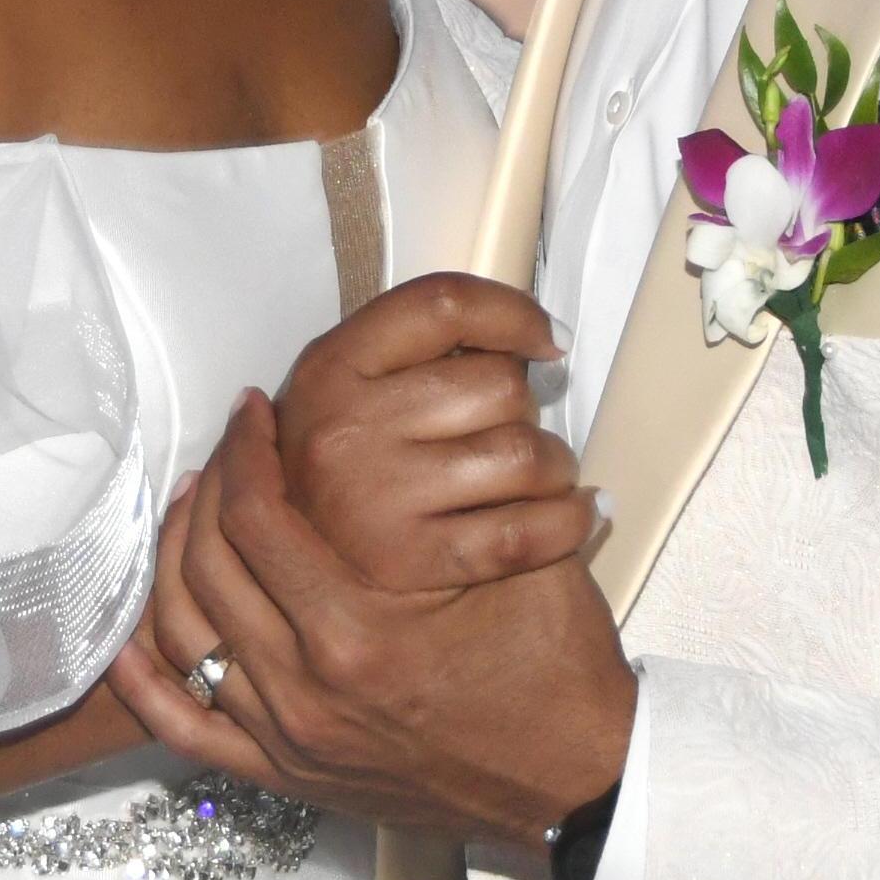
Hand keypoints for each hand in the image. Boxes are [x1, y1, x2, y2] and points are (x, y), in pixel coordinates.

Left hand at [107, 394, 636, 846]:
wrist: (577, 781)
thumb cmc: (557, 669)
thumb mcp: (519, 559)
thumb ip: (456, 486)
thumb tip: (400, 407)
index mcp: (358, 634)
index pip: (256, 517)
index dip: (245, 448)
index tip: (253, 409)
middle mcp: (307, 692)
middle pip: (207, 567)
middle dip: (207, 489)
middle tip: (226, 447)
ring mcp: (291, 741)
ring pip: (186, 637)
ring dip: (175, 562)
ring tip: (192, 509)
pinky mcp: (289, 776)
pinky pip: (188, 730)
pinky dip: (149, 683)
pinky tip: (133, 639)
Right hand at [270, 271, 589, 594]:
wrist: (302, 575)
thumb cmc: (346, 465)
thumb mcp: (348, 390)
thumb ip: (416, 354)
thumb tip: (531, 338)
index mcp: (329, 367)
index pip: (443, 304)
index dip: (514, 313)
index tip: (547, 339)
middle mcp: (345, 427)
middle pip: (498, 384)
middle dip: (526, 406)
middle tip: (513, 430)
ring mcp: (375, 496)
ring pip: (523, 454)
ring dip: (554, 465)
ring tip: (542, 476)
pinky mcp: (411, 562)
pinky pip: (525, 532)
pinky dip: (569, 520)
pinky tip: (577, 513)